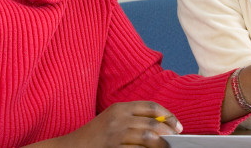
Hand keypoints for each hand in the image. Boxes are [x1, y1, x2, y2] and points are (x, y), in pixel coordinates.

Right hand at [40, 101, 180, 147]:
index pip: (151, 107)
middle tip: (175, 140)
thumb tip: (163, 124)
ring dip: (161, 145)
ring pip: (148, 138)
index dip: (168, 115)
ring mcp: (116, 134)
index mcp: (120, 107)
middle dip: (168, 132)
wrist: (73, 147)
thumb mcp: (113, 119)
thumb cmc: (96, 135)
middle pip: (153, 123)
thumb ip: (134, 118)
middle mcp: (119, 118)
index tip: (178, 126)